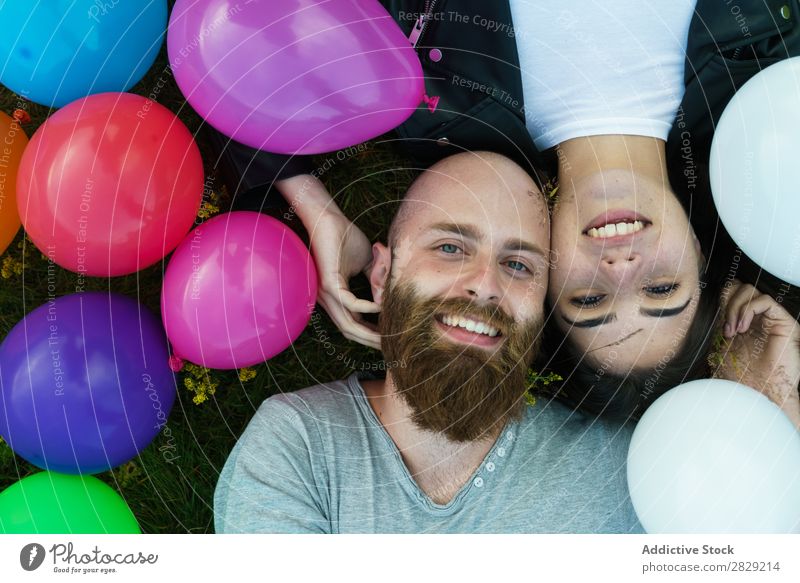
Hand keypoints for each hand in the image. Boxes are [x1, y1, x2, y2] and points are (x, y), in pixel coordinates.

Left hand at [310, 210, 381, 348]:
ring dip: (370, 331)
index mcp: (336, 297)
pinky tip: (380, 305)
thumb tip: (386, 298)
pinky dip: (368, 307)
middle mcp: (329, 301)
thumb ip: (376, 281)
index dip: (372, 334)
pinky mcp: (328, 284)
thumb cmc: (344, 238)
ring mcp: (327, 294)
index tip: (390, 337)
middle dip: (373, 340)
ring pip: (349, 324)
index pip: (354, 325)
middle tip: (392, 344)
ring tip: (389, 332)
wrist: (328, 219)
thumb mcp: (366, 263)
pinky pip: (351, 304)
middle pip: (351, 331)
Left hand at [716, 280, 799, 427]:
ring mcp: (771, 317)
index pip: (730, 292)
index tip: (713, 321)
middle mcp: (757, 316)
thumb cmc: (742, 377)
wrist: (761, 393)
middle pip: (739, 287)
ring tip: (732, 332)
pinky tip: (742, 329)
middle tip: (723, 327)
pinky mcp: (784, 322)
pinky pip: (765, 301)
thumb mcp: (718, 351)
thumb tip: (693, 316)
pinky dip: (748, 310)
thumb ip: (713, 331)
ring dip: (735, 308)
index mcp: (742, 320)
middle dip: (726, 302)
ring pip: (750, 290)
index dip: (719, 300)